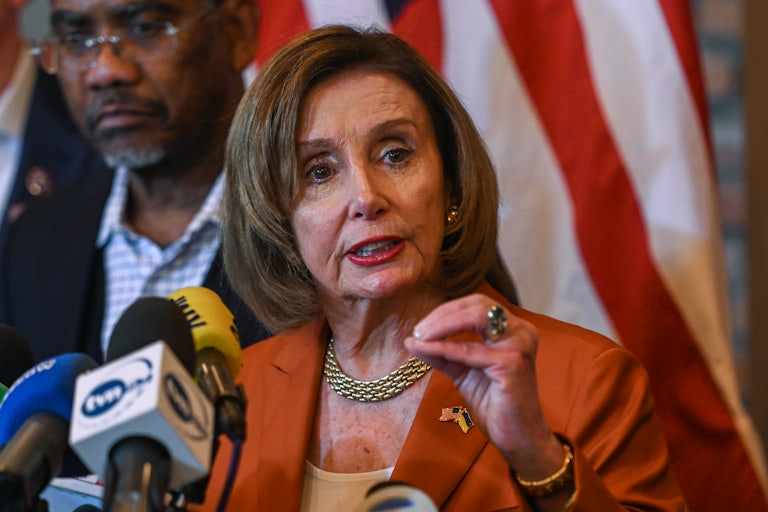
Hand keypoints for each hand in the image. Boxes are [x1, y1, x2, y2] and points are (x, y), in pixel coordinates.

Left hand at [404, 293, 563, 479]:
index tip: (421, 327)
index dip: (447, 311)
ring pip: (476, 318)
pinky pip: (470, 350)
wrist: (518, 437)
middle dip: (443, 314)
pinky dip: (444, 348)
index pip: (477, 304)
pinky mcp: (513, 364)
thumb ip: (442, 353)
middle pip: (477, 305)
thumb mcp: (463, 371)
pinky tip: (427, 350)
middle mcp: (521, 331)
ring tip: (420, 337)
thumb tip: (413, 340)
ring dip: (442, 325)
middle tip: (418, 330)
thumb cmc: (495, 403)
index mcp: (513, 329)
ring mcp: (519, 345)